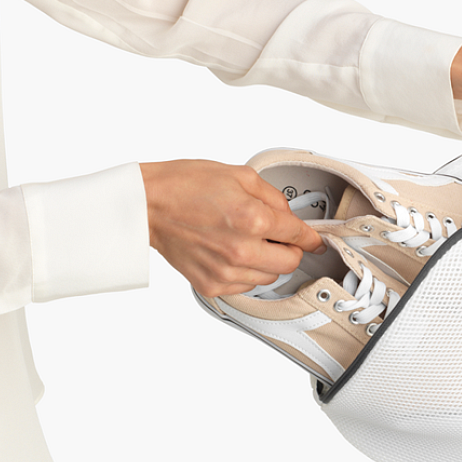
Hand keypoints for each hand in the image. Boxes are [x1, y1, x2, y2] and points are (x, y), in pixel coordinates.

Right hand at [140, 160, 324, 296]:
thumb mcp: (239, 175)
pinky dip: (246, 272)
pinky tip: (231, 253)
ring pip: (270, 277)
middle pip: (290, 263)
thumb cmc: (185, 186)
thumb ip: (273, 198)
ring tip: (247, 241)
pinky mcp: (212, 284)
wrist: (147, 205)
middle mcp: (242, 250)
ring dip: (268, 261)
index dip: (311, 237)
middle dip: (289, 249)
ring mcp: (226, 271)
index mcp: (253, 220)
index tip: (315, 241)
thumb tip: (290, 217)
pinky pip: (246, 286)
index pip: (299, 236)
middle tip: (277, 237)